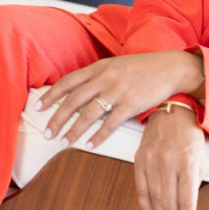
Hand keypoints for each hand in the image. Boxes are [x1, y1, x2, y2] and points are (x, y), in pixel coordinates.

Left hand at [37, 50, 203, 149]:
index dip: (51, 95)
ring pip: (88, 114)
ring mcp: (118, 91)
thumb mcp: (116, 64)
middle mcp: (105, 78)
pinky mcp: (131, 104)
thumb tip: (78, 91)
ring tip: (63, 141)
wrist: (171, 68)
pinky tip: (89, 144)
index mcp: (100, 67)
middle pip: (73, 101)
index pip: (68, 82)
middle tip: (46, 133)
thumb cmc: (143, 67)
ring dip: (73, 130)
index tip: (37, 107)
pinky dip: (97, 136)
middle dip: (56, 118)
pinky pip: (109, 124)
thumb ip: (98, 75)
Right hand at [135, 106, 205, 209]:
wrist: (172, 111)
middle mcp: (168, 162)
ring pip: (155, 198)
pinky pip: (141, 189)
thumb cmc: (189, 135)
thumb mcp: (200, 158)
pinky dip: (145, 206)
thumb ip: (195, 183)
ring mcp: (152, 161)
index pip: (186, 199)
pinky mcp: (140, 159)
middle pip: (169, 201)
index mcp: (187, 162)